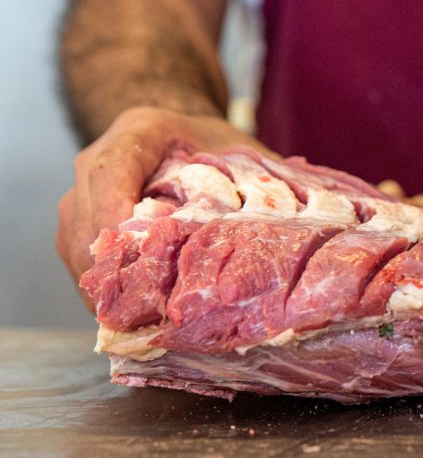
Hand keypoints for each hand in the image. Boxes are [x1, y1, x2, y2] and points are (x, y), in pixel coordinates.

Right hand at [56, 107, 275, 302]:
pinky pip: (84, 268)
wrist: (174, 135)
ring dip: (114, 292)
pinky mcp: (75, 231)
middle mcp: (93, 166)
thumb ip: (263, 175)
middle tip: (161, 313)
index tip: (145, 260)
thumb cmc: (208, 143)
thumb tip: (311, 212)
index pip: (112, 176)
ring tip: (155, 322)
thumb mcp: (237, 148)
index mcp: (134, 135)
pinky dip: (112, 293)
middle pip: (87, 228)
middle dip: (121, 275)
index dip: (121, 221)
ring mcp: (77, 202)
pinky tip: (145, 315)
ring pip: (80, 256)